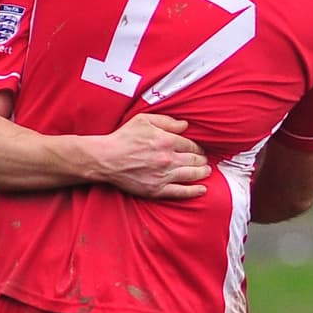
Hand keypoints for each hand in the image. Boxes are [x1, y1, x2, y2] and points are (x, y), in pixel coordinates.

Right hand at [93, 113, 210, 198]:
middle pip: (194, 160)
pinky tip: (202, 189)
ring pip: (191, 175)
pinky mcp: (156, 189)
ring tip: (207, 171)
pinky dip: (193, 191)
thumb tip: (186, 125)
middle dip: (203, 160)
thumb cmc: (123, 138)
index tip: (200, 149)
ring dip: (202, 173)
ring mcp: (163, 175)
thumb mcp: (144, 120)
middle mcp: (168, 159)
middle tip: (205, 160)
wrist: (105, 159)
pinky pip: (180, 192)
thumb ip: (167, 121)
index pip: (191, 145)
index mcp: (167, 141)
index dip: (198, 147)